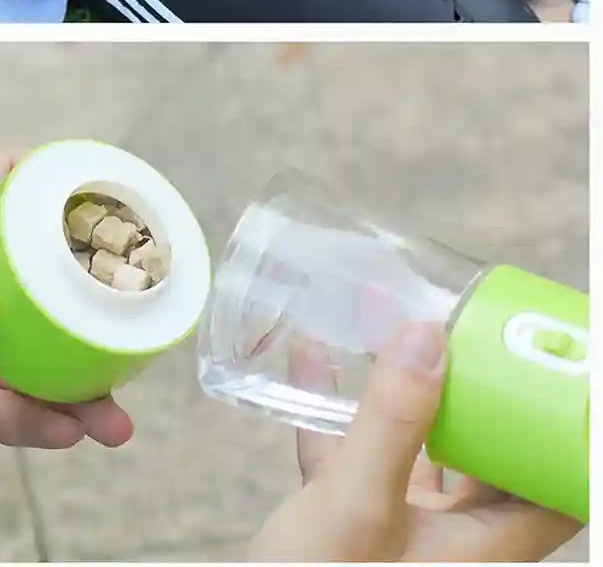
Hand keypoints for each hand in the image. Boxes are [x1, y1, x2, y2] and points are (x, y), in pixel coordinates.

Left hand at [0, 151, 132, 487]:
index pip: (0, 185)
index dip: (52, 178)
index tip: (109, 188)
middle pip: (41, 279)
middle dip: (91, 297)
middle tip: (139, 313)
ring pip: (40, 359)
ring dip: (81, 386)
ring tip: (115, 417)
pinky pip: (10, 415)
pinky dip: (40, 426)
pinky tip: (66, 433)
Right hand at [250, 321, 577, 561]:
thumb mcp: (356, 507)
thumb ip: (392, 422)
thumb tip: (429, 335)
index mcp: (480, 547)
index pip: (552, 487)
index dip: (561, 431)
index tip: (555, 368)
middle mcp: (448, 540)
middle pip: (488, 454)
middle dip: (479, 386)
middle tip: (472, 325)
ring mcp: (396, 532)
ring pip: (417, 446)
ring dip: (405, 389)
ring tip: (394, 325)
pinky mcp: (345, 527)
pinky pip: (348, 453)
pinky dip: (332, 406)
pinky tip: (309, 357)